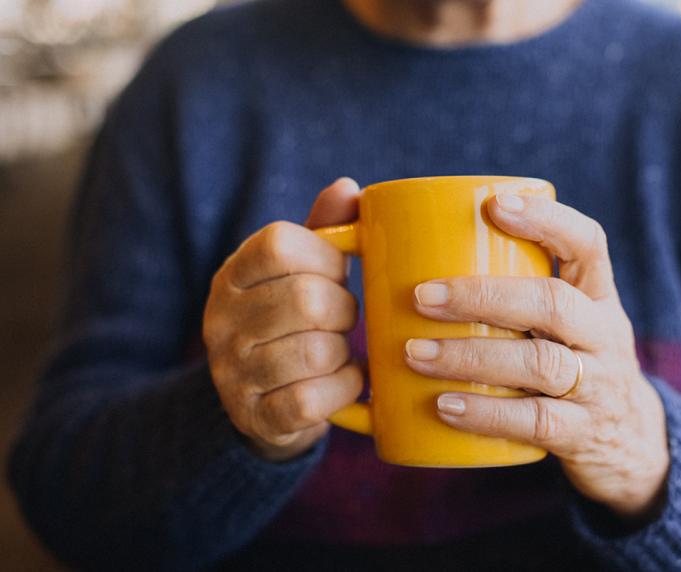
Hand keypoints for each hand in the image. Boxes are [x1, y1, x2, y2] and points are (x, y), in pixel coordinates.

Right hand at [203, 178, 362, 461]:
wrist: (261, 401)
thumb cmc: (293, 321)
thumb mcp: (302, 271)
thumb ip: (324, 230)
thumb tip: (349, 188)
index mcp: (234, 274)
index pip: (279, 244)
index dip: (326, 256)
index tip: (338, 272)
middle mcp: (221, 320)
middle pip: (307, 300)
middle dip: (344, 310)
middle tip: (345, 319)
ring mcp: (233, 372)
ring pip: (314, 352)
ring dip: (344, 353)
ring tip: (341, 351)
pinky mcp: (255, 416)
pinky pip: (311, 400)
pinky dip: (343, 389)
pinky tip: (343, 382)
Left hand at [405, 194, 669, 520]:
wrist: (628, 442)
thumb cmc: (568, 363)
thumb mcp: (563, 322)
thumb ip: (514, 293)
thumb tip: (411, 259)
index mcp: (597, 295)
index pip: (588, 243)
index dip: (546, 220)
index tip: (494, 204)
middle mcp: (605, 335)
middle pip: (552, 303)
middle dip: (482, 296)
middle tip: (421, 295)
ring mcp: (598, 386)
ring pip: (540, 363)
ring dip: (470, 356)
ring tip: (415, 353)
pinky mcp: (582, 433)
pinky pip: (536, 422)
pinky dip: (486, 413)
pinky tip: (444, 405)